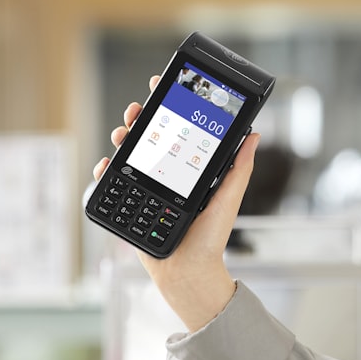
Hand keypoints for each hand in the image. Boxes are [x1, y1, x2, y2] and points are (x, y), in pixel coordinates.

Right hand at [92, 76, 258, 331]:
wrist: (188, 273)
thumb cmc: (211, 239)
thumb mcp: (228, 199)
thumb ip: (239, 168)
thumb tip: (254, 135)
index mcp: (190, 170)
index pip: (178, 131)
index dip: (169, 107)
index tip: (162, 86)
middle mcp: (167, 176)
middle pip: (150, 138)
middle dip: (141, 119)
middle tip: (137, 110)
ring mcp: (148, 189)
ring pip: (130, 156)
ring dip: (122, 139)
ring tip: (122, 133)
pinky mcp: (132, 207)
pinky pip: (114, 185)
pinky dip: (106, 172)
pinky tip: (108, 164)